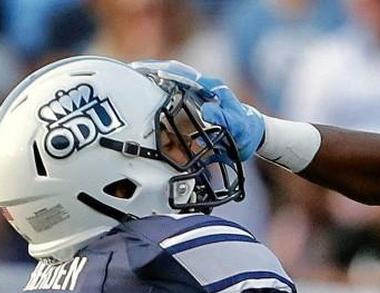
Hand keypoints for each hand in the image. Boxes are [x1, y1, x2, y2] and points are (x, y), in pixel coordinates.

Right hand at [131, 59, 266, 161]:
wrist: (250, 134)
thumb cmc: (245, 129)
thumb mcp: (238, 126)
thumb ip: (225, 119)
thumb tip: (207, 112)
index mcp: (210, 87)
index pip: (183, 74)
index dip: (164, 72)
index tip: (145, 72)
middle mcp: (200, 88)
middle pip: (171, 74)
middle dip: (151, 71)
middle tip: (130, 71)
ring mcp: (194, 96)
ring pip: (169, 86)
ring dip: (151, 84)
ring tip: (130, 83)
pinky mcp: (191, 106)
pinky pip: (171, 100)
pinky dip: (157, 99)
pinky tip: (142, 103)